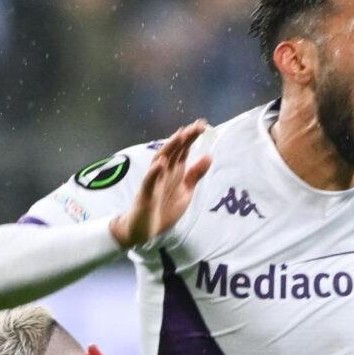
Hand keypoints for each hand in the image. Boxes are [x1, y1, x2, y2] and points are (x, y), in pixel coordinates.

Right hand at [108, 120, 212, 249]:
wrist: (144, 229)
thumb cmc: (164, 208)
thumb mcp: (185, 191)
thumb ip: (195, 175)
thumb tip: (209, 156)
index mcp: (174, 172)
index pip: (183, 151)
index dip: (191, 138)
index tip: (203, 124)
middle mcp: (163, 173)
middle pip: (173, 152)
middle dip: (184, 138)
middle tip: (196, 126)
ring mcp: (153, 183)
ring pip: (160, 162)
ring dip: (169, 149)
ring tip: (179, 136)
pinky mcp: (145, 195)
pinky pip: (148, 182)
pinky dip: (154, 173)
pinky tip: (160, 164)